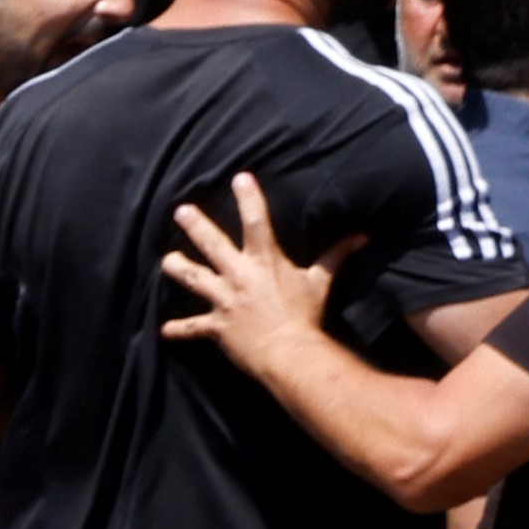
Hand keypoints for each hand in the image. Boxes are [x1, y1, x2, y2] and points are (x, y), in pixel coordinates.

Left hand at [152, 171, 335, 364]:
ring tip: (167, 260)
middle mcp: (239, 276)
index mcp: (265, 261)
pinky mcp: (217, 325)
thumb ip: (336, 256)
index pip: (257, 221)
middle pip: (213, 245)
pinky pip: (194, 327)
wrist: (289, 351)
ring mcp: (225, 300)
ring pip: (195, 279)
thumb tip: (362, 237)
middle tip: (180, 210)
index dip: (248, 198)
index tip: (239, 178)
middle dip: (196, 226)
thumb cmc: (306, 315)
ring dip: (178, 269)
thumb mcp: (321, 281)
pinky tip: (165, 330)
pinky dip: (180, 329)